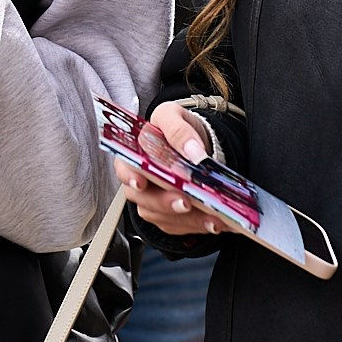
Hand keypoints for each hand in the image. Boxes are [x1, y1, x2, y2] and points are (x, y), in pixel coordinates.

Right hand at [110, 103, 234, 236]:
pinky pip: (180, 226)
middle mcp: (140, 181)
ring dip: (188, 220)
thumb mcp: (173, 115)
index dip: (130, 177)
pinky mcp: (170, 214)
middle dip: (166, 203)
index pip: (124, 169)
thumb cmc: (176, 127)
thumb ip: (179, 130)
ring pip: (163, 217)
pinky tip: (216, 222)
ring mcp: (154, 200)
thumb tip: (194, 152)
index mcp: (134, 155)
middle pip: (144, 199)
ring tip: (212, 218)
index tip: (141, 183)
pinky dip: (199, 226)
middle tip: (186, 203)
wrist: (195, 142)